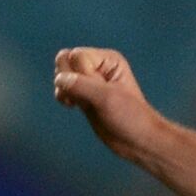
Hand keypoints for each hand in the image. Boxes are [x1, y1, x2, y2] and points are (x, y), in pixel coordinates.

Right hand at [52, 47, 159, 161]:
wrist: (136, 140)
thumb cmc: (129, 116)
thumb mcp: (107, 98)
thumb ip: (82, 85)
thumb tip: (59, 78)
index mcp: (108, 60)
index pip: (77, 55)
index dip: (81, 74)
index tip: (97, 91)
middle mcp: (97, 66)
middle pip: (65, 60)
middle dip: (68, 79)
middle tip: (84, 96)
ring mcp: (89, 80)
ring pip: (61, 73)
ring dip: (64, 89)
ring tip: (78, 102)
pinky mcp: (83, 94)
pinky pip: (61, 86)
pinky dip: (62, 95)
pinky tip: (72, 105)